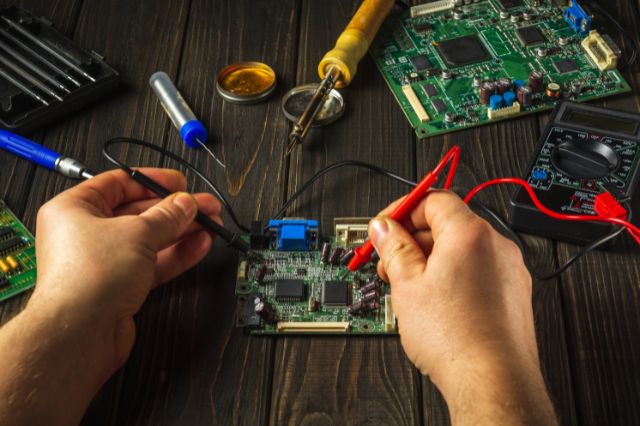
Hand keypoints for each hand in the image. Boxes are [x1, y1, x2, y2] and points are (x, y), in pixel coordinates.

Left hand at [30, 168, 220, 365]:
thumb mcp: (137, 232)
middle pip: (139, 213)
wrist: (81, 332)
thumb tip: (185, 204)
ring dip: (182, 231)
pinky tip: (200, 245)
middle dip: (176, 210)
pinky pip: (153, 263)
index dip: (153, 181)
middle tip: (203, 206)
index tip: (180, 184)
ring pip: (151, 239)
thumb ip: (167, 215)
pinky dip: (177, 254)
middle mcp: (86, 234)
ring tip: (210, 224)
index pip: (119, 183)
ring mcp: (106, 261)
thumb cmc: (87, 279)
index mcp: (75, 209)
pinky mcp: (122, 285)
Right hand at [369, 190, 555, 423]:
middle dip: (413, 238)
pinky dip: (453, 275)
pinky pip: (477, 270)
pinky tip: (433, 301)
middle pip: (447, 223)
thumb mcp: (408, 286)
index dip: (403, 210)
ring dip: (431, 259)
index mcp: (470, 234)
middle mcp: (496, 246)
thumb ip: (394, 248)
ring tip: (408, 286)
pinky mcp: (512, 294)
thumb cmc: (457, 339)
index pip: (434, 200)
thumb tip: (384, 229)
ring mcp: (509, 271)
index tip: (385, 226)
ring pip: (461, 249)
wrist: (493, 381)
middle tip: (389, 260)